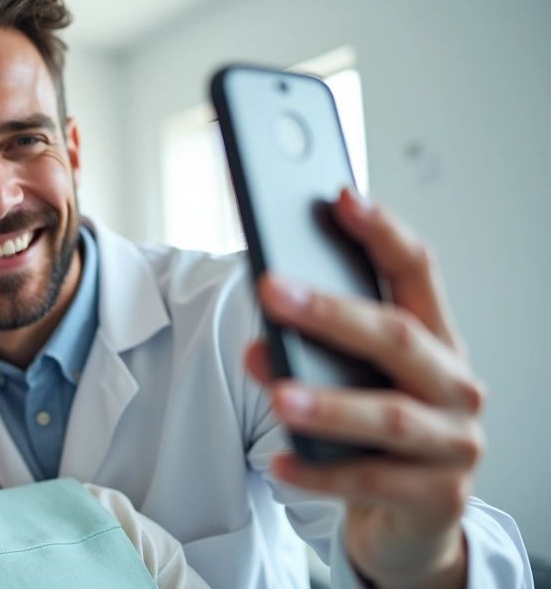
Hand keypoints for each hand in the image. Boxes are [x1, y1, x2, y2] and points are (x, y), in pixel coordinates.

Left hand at [245, 188, 484, 588]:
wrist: (411, 520)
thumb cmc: (376, 434)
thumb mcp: (356, 381)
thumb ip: (317, 352)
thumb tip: (261, 337)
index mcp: (437, 340)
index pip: (418, 272)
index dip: (382, 233)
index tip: (341, 197)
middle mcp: (455, 385)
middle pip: (398, 337)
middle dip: (332, 312)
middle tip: (271, 290)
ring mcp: (454, 444)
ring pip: (390, 416)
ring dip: (330, 403)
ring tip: (279, 394)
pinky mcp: (436, 498)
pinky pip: (369, 482)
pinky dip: (320, 472)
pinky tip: (280, 462)